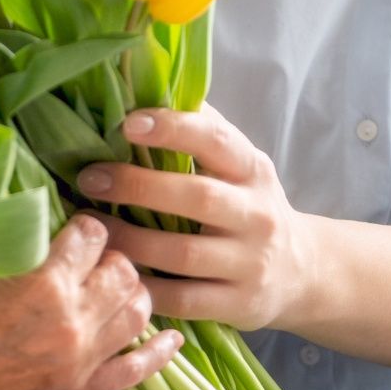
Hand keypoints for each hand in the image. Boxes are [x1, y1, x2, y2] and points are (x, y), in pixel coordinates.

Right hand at [0, 214, 179, 389]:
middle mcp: (68, 321)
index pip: (91, 236)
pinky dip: (157, 352)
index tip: (79, 226)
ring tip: (120, 284)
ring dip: (132, 293)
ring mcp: (76, 361)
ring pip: (136, 314)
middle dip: (112, 256)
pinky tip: (170, 338)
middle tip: (97, 254)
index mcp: (41, 282)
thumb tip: (44, 233)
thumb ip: (19, 252)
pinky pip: (134, 371)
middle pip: (122, 271)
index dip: (85, 225)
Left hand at [78, 105, 316, 332]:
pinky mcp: (238, 306)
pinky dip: (143, 288)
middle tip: (88, 177)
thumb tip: (142, 83)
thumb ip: (200, 132)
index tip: (128, 123)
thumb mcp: (238, 165)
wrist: (303, 272)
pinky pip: (182, 300)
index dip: (173, 129)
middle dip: (137, 186)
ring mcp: (250, 264)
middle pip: (197, 197)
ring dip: (127, 240)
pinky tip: (111, 272)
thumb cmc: (249, 205)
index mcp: (252, 170)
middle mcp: (257, 215)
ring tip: (87, 227)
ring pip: (181, 254)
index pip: (216, 141)